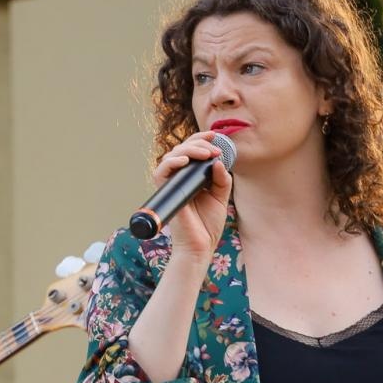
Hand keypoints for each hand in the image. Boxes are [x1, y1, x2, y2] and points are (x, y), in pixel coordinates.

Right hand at [153, 131, 231, 264]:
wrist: (200, 246)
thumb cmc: (208, 225)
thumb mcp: (220, 197)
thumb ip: (221, 179)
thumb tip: (218, 162)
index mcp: (191, 178)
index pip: (192, 151)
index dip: (201, 139)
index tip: (216, 136)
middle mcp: (180, 179)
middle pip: (182, 149)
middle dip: (199, 142)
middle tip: (214, 149)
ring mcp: (172, 185)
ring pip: (172, 156)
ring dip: (189, 149)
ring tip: (206, 153)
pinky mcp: (166, 193)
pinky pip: (161, 172)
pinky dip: (171, 162)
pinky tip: (185, 160)